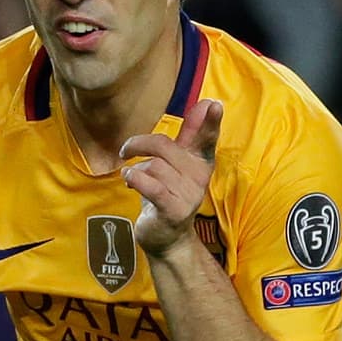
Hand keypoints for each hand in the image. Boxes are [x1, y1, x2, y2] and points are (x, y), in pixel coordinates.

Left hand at [120, 98, 222, 257]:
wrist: (167, 238)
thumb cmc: (168, 193)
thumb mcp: (179, 163)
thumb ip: (190, 134)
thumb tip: (207, 102)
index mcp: (201, 161)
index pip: (207, 138)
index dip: (210, 122)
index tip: (214, 104)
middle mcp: (198, 177)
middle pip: (164, 146)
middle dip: (139, 145)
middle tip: (127, 150)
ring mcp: (188, 195)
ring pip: (153, 166)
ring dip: (136, 169)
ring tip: (134, 178)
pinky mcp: (173, 210)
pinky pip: (150, 185)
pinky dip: (134, 179)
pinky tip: (129, 180)